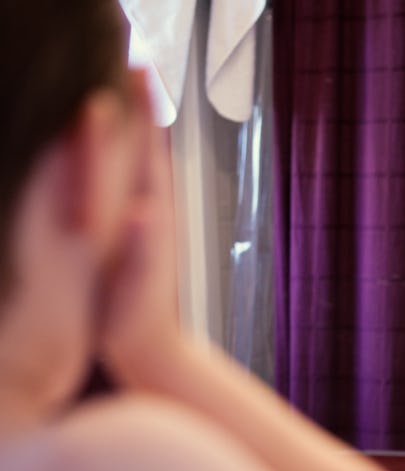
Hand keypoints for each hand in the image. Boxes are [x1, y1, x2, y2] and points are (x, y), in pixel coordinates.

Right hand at [97, 73, 181, 384]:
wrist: (155, 347)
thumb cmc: (139, 323)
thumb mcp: (138, 292)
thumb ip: (146, 252)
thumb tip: (145, 211)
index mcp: (153, 220)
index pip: (147, 157)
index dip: (140, 114)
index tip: (134, 73)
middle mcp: (155, 212)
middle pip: (150, 149)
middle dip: (143, 107)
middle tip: (135, 64)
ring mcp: (149, 220)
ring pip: (145, 162)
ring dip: (140, 126)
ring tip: (133, 92)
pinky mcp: (139, 232)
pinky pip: (137, 182)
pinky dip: (133, 157)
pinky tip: (125, 149)